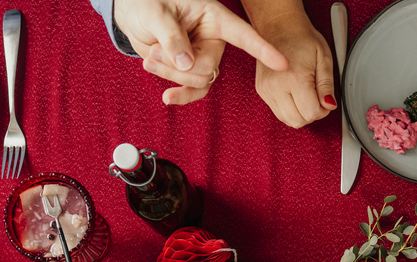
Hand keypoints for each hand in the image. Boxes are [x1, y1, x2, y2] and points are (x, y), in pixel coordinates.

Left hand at [114, 0, 287, 105]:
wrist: (134, 13)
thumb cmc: (147, 3)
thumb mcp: (156, 14)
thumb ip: (172, 38)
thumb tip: (186, 65)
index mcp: (213, 17)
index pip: (243, 35)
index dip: (262, 49)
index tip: (283, 64)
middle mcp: (213, 37)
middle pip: (209, 66)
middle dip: (177, 66)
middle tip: (155, 51)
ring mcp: (203, 55)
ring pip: (199, 80)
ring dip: (170, 74)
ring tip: (152, 56)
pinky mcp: (191, 69)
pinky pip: (195, 90)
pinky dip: (180, 95)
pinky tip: (168, 97)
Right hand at [250, 11, 333, 127]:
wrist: (279, 26)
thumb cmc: (302, 38)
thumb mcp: (324, 58)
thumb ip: (327, 84)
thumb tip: (329, 105)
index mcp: (294, 78)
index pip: (311, 113)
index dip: (322, 110)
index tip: (324, 98)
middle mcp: (276, 86)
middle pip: (297, 121)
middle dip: (311, 114)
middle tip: (316, 96)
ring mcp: (266, 90)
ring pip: (287, 120)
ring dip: (300, 113)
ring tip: (305, 94)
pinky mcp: (261, 91)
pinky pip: (278, 113)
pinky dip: (290, 109)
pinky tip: (295, 94)